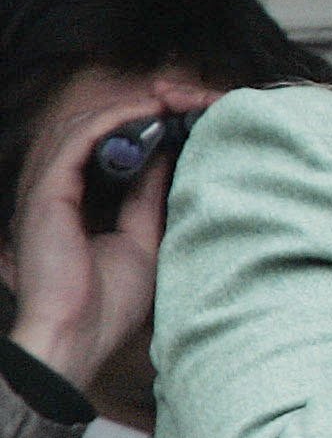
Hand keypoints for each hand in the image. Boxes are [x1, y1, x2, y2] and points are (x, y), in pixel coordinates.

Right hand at [4, 88, 197, 393]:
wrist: (77, 336)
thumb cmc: (106, 304)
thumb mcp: (141, 241)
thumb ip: (148, 199)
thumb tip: (166, 161)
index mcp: (74, 204)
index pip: (101, 150)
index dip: (137, 127)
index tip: (178, 118)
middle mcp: (55, 192)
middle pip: (90, 130)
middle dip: (134, 111)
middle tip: (177, 101)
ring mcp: (47, 190)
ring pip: (81, 127)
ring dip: (126, 108)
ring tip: (167, 101)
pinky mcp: (47, 193)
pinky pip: (78, 140)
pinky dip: (111, 120)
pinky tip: (145, 114)